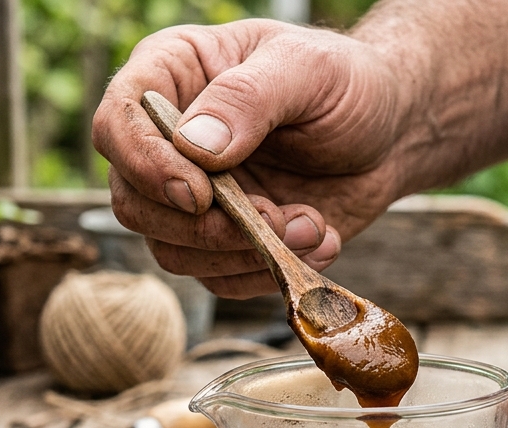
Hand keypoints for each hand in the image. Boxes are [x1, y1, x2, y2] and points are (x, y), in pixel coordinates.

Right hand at [92, 20, 413, 297]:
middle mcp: (169, 141)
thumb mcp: (308, 69)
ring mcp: (194, 196)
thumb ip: (249, 98)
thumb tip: (193, 148)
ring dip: (243, 253)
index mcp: (173, 75)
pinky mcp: (224, 240)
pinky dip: (268, 271)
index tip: (198, 194)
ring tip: (309, 226)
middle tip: (270, 217)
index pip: (117, 123)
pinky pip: (218, 278)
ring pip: (172, 250)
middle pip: (133, 202)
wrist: (391, 135)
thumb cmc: (348, 84)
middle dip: (203, 226)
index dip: (145, 166)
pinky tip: (318, 239)